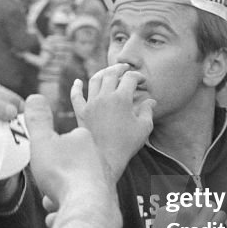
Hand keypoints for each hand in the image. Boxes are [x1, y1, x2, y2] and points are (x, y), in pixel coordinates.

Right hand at [25, 94, 118, 227]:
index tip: (45, 161)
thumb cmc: (63, 172)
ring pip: (76, 186)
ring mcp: (104, 180)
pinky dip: (69, 209)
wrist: (87, 207)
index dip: (51, 152)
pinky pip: (83, 204)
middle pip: (70, 165)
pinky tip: (58, 215)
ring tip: (52, 203)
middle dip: (55, 178)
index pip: (66, 139)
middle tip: (47, 185)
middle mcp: (100, 158)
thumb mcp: (42, 142)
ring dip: (59, 196)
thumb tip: (34, 97)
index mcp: (85, 139)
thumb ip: (37, 120)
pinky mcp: (106, 201)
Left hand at [70, 63, 154, 182]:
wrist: (105, 159)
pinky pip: (76, 96)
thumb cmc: (126, 144)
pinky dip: (76, 88)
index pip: (130, 78)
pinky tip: (78, 82)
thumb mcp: (144, 127)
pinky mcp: (81, 113)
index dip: (138, 77)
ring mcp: (91, 104)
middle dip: (120, 68)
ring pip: (94, 80)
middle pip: (111, 74)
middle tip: (126, 68)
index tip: (143, 82)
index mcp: (121, 98)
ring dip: (103, 73)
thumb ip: (148, 111)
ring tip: (109, 72)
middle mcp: (104, 97)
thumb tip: (150, 101)